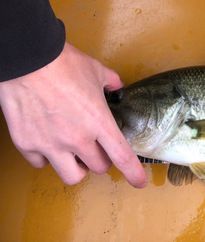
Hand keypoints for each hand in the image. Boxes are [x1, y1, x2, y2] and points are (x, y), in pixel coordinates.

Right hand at [0, 43, 146, 187]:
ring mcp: (51, 144)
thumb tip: (116, 85)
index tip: (139, 181)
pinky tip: (49, 143)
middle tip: (97, 149)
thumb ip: (111, 82)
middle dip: (101, 160)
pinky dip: (47, 157)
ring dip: (78, 167)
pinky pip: (41, 163)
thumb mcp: (96, 70)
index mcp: (99, 122)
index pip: (122, 156)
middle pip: (99, 167)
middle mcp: (77, 138)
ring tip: (75, 154)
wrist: (28, 60)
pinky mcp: (28, 144)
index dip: (134, 173)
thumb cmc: (63, 64)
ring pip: (72, 175)